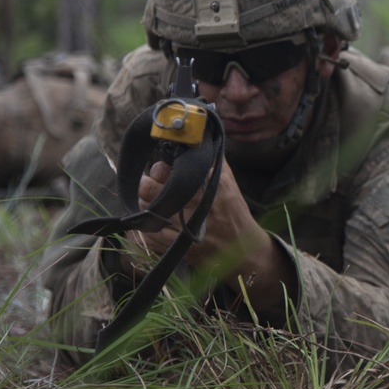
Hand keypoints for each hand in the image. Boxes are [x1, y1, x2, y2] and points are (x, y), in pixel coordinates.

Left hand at [126, 158, 293, 319]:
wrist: (244, 250)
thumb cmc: (233, 212)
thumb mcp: (228, 183)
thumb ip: (213, 160)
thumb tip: (199, 138)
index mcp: (210, 185)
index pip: (171, 170)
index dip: (159, 169)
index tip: (160, 170)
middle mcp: (198, 205)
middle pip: (153, 189)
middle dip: (146, 185)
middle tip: (147, 184)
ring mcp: (188, 227)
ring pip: (148, 210)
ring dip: (144, 205)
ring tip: (150, 203)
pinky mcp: (180, 247)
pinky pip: (149, 235)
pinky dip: (144, 228)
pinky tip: (149, 222)